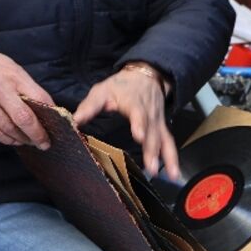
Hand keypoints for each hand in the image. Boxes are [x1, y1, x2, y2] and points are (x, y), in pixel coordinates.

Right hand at [0, 44, 54, 149]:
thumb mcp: (10, 66)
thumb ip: (25, 85)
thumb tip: (43, 104)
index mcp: (12, 77)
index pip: (38, 98)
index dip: (51, 113)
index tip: (57, 123)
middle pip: (24, 119)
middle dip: (38, 135)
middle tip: (46, 143)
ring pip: (9, 130)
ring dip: (23, 139)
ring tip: (31, 142)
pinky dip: (7, 139)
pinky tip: (14, 140)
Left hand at [73, 64, 178, 179]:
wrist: (146, 76)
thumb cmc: (121, 86)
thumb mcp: (102, 90)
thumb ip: (90, 106)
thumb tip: (76, 120)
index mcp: (134, 102)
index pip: (138, 113)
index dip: (140, 125)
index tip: (139, 136)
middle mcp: (149, 113)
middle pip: (153, 132)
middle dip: (153, 150)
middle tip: (151, 167)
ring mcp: (158, 122)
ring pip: (163, 139)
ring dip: (166, 157)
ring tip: (168, 174)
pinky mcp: (162, 128)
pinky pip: (169, 143)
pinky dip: (172, 159)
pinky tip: (174, 174)